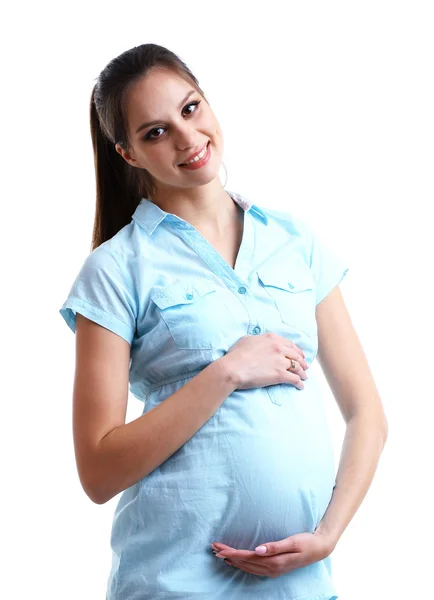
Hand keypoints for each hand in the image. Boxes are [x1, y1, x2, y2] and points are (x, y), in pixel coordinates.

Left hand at [211, 530, 333, 577]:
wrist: (319, 549)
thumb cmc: (306, 542)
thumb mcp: (292, 541)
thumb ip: (274, 546)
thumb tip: (257, 550)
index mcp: (274, 561)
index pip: (247, 557)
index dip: (232, 553)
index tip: (218, 549)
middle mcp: (271, 568)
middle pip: (245, 563)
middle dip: (228, 555)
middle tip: (213, 547)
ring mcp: (272, 570)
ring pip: (247, 567)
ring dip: (233, 560)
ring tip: (220, 553)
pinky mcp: (274, 569)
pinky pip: (253, 569)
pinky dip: (242, 564)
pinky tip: (235, 561)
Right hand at [221, 332, 309, 390]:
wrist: (233, 368)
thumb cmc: (236, 354)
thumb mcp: (247, 340)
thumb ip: (258, 339)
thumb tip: (260, 342)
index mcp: (272, 339)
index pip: (289, 344)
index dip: (296, 350)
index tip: (299, 354)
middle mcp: (279, 348)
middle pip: (296, 355)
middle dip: (302, 361)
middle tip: (305, 366)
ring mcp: (281, 361)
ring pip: (297, 367)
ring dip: (303, 372)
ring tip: (305, 377)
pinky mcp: (280, 374)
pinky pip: (294, 379)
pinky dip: (299, 383)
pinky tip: (300, 386)